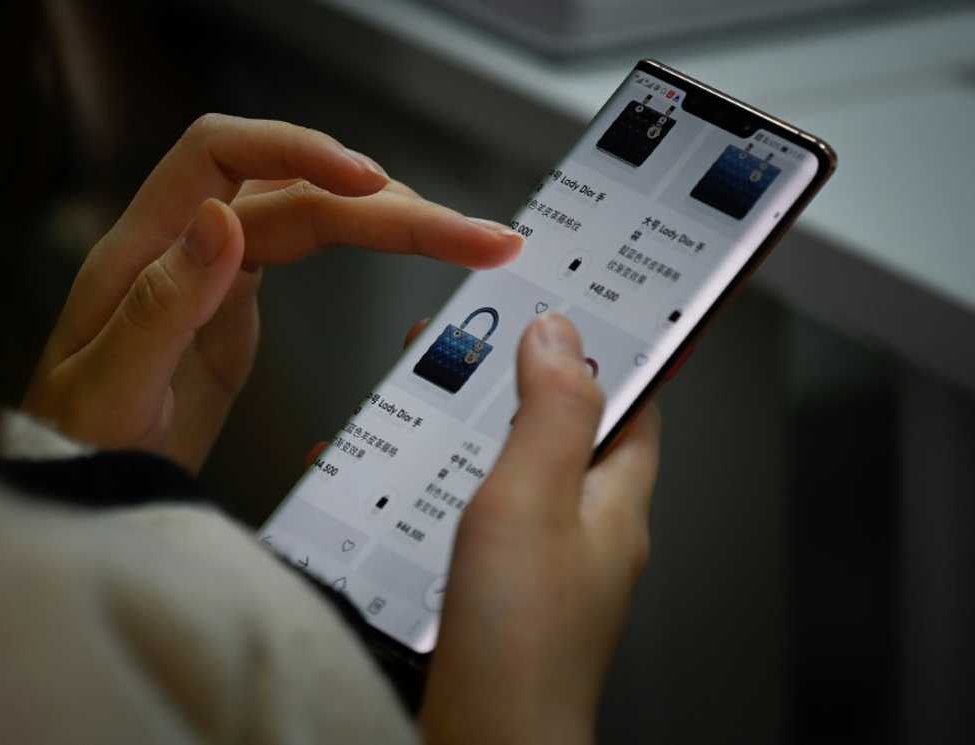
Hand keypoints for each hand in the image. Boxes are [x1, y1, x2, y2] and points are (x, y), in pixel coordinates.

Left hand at [23, 114, 521, 471]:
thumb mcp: (108, 392)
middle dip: (391, 207)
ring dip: (395, 221)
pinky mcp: (240, 299)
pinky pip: (311, 247)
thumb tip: (221, 221)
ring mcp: (217, 270)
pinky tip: (410, 247)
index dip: (297, 150)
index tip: (368, 182)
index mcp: (145, 252)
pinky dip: (368, 244)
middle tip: (477, 238)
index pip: (220, 155)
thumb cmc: (79, 446)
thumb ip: (160, 306)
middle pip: (297, 191)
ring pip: (316, 215)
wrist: (80, 484)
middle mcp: (187, 245)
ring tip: (470, 242)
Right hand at [420, 314, 660, 744]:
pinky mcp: (495, 591)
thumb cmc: (522, 637)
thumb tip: (561, 334)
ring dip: (468, 435)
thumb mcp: (535, 497)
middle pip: (560, 433)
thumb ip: (550, 412)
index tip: (583, 305)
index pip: (633, 404)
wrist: (486, 741)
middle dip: (516, 384)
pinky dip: (435, 491)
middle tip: (472, 343)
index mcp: (614, 500)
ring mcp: (540, 563)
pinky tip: (392, 485)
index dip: (614, 351)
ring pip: (508, 473)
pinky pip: (470, 519)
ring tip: (421, 401)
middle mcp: (585, 530)